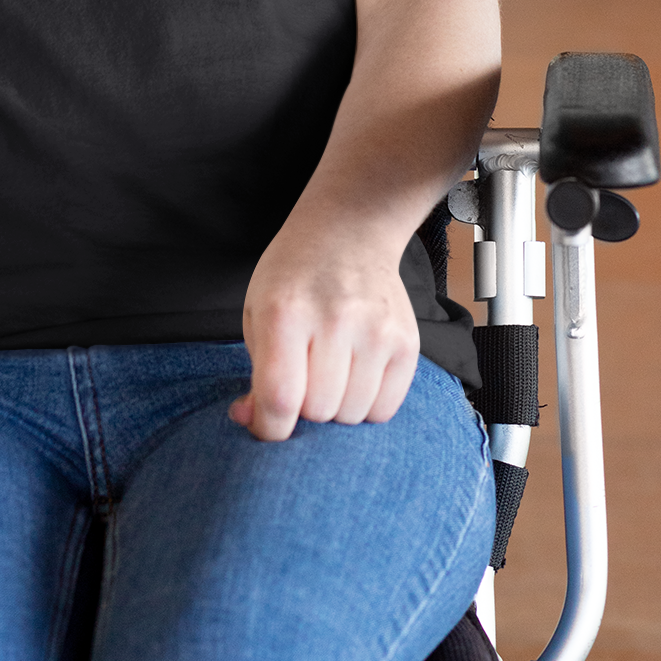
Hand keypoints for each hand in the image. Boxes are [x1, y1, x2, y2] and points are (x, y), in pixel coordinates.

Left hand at [229, 207, 420, 437]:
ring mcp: (376, 331)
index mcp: (285, 312)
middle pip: (317, 411)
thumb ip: (255, 373)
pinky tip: (355, 375)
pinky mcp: (406, 343)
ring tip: (328, 372)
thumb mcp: (257, 312)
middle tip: (301, 380)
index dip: (268, 428)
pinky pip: (384, 409)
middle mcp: (334, 320)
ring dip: (335, 408)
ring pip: (351, 415)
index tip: (266, 426)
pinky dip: (365, 405)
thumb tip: (255, 423)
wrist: (348, 232)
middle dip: (302, 409)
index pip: (280, 397)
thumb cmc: (294, 276)